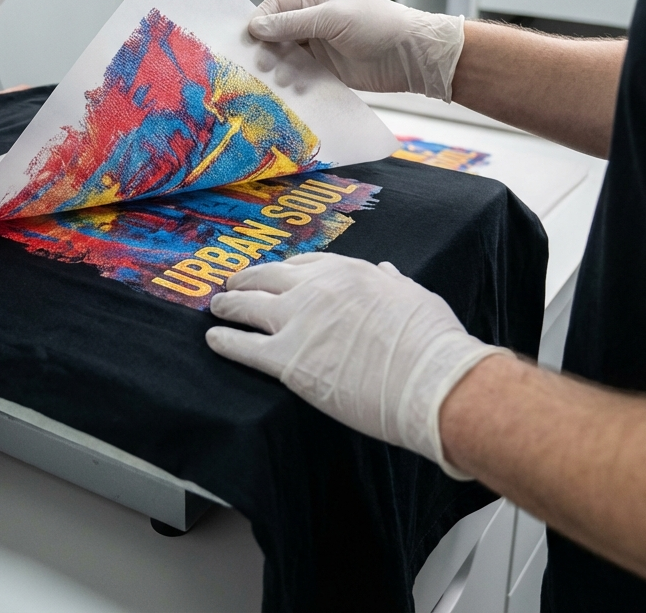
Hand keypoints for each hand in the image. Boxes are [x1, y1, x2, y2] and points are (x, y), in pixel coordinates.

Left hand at [206, 253, 504, 476]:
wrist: (431, 380)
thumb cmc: (432, 342)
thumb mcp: (415, 295)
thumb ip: (392, 283)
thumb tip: (386, 270)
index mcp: (347, 272)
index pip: (303, 266)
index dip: (284, 271)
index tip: (275, 274)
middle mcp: (316, 289)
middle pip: (268, 278)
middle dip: (247, 279)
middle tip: (234, 284)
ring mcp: (298, 322)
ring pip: (248, 305)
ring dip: (228, 305)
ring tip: (217, 307)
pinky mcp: (287, 360)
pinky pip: (245, 346)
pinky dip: (225, 341)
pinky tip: (213, 340)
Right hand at [248, 0, 463, 100]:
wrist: (412, 55)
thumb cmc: (376, 25)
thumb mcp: (332, 18)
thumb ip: (293, 23)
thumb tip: (256, 27)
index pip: (276, 6)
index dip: (260, 21)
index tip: (248, 39)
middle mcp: (314, 21)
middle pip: (277, 33)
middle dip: (267, 48)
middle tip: (260, 64)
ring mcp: (320, 46)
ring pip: (288, 56)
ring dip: (280, 67)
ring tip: (280, 79)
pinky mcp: (327, 70)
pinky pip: (302, 74)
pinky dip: (295, 81)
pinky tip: (295, 88)